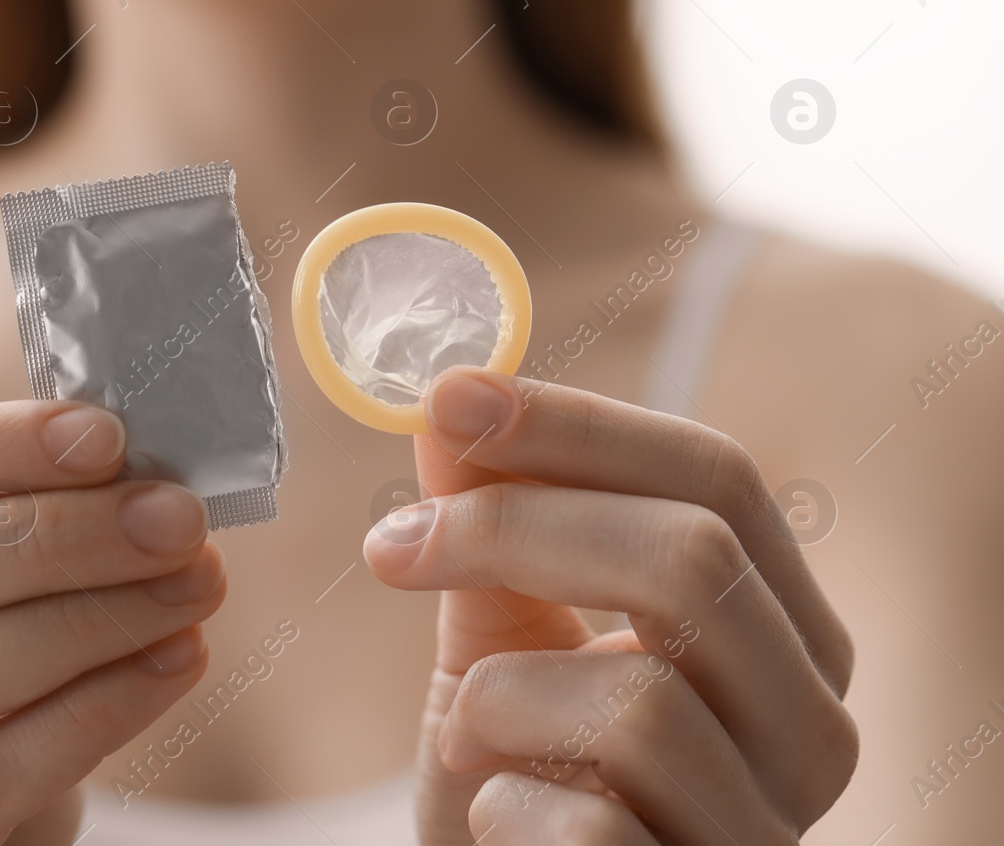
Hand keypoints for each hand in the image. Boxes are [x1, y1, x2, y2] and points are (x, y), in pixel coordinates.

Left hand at [364, 369, 856, 843]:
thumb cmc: (524, 774)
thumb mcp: (504, 641)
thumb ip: (492, 531)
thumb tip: (452, 405)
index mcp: (784, 630)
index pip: (720, 480)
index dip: (578, 426)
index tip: (450, 399)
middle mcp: (810, 727)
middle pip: (693, 560)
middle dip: (513, 528)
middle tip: (393, 543)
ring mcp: (766, 831)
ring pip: (640, 702)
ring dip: (497, 698)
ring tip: (463, 733)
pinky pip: (594, 828)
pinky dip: (505, 804)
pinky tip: (497, 815)